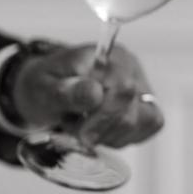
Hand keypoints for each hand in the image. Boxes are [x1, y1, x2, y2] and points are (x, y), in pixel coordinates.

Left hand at [12, 43, 163, 147]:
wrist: (45, 90)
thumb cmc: (44, 85)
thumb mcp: (43, 88)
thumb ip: (67, 91)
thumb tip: (95, 93)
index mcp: (108, 57)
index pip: (123, 89)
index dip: (104, 116)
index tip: (80, 133)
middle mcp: (131, 68)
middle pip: (135, 108)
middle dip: (104, 129)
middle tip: (77, 131)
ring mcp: (141, 86)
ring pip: (147, 120)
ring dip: (113, 134)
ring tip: (88, 128)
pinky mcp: (145, 105)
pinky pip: (149, 127)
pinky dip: (125, 137)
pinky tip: (103, 132)